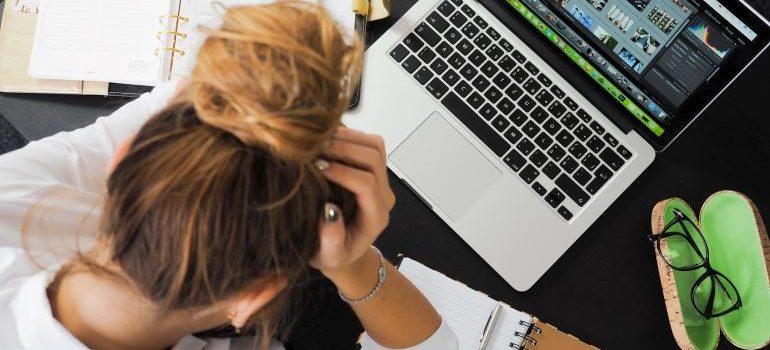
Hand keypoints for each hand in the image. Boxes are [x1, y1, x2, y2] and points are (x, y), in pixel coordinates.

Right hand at [310, 127, 395, 276]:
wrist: (343, 250)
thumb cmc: (333, 255)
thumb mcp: (328, 257)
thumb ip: (331, 240)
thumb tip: (329, 211)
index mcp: (376, 216)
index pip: (367, 184)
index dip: (343, 172)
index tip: (317, 167)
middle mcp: (383, 195)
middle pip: (374, 158)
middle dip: (344, 149)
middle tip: (314, 149)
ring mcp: (380, 180)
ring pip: (375, 145)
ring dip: (347, 138)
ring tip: (318, 141)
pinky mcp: (373, 169)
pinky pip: (368, 143)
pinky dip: (348, 135)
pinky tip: (325, 140)